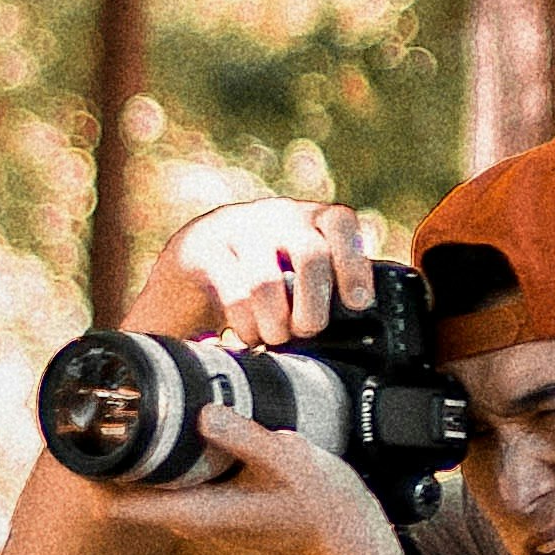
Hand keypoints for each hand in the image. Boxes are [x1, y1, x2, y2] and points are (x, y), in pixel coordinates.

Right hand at [143, 202, 393, 352]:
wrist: (189, 263)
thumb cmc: (258, 273)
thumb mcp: (294, 269)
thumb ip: (326, 286)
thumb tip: (366, 322)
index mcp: (308, 218)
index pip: (341, 222)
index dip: (354, 263)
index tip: (358, 302)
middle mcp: (276, 216)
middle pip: (310, 254)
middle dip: (314, 305)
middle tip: (308, 331)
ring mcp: (237, 230)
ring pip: (267, 281)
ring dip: (276, 323)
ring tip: (275, 338)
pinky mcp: (203, 252)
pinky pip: (233, 295)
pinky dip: (247, 325)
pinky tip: (248, 335)